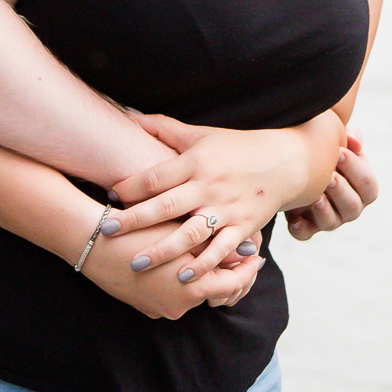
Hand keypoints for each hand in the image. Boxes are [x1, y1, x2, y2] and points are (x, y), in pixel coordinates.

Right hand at [78, 217, 263, 318]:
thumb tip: (248, 250)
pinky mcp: (143, 306)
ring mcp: (159, 309)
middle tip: (236, 252)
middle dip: (224, 271)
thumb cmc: (141, 230)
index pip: (234, 284)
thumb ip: (217, 246)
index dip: (248, 269)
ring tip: (204, 251)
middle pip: (214, 291)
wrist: (93, 242)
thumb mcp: (183, 234)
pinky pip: (169, 295)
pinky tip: (176, 259)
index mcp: (193, 289)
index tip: (256, 255)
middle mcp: (179, 306)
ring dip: (200, 275)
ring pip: (191, 293)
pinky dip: (177, 280)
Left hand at [104, 111, 343, 276]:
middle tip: (107, 232)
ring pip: (191, 233)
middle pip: (167, 206)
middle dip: (135, 221)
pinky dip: (203, 264)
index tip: (110, 197)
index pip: (156, 176)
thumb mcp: (200, 134)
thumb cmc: (236, 147)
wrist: (284, 162)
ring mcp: (227, 209)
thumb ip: (163, 128)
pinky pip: (220, 249)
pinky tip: (182, 276)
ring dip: (163, 250)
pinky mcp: (244, 228)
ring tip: (137, 263)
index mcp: (195, 162)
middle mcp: (209, 186)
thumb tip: (129, 115)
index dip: (131, 186)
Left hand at [285, 130, 377, 239]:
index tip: (340, 151)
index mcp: (362, 189)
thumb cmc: (325, 153)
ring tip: (315, 195)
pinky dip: (300, 228)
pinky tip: (295, 219)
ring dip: (324, 209)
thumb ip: (352, 139)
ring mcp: (328, 220)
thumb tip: (353, 139)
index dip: (356, 169)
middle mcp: (348, 208)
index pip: (368, 185)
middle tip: (329, 175)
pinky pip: (305, 234)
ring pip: (331, 222)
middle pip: (352, 206)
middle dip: (341, 190)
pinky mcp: (306, 227)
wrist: (297, 167)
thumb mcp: (340, 143)